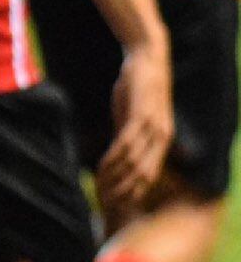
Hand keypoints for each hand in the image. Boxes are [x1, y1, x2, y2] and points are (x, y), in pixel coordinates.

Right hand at [96, 44, 172, 212]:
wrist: (147, 59)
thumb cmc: (138, 88)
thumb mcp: (132, 117)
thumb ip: (126, 136)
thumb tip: (114, 156)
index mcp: (162, 141)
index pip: (148, 176)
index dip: (131, 192)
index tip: (112, 201)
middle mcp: (162, 138)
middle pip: (144, 176)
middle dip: (124, 190)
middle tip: (103, 201)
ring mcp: (154, 127)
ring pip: (136, 162)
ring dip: (116, 176)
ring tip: (99, 185)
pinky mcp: (142, 115)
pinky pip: (128, 143)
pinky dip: (115, 156)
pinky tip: (103, 164)